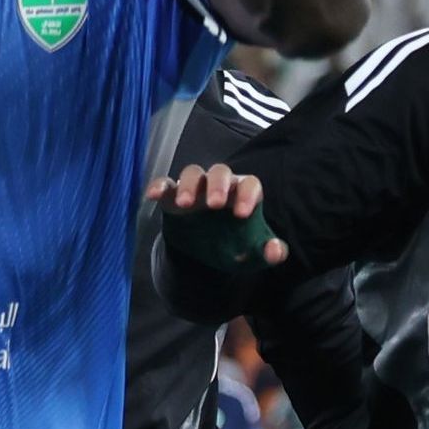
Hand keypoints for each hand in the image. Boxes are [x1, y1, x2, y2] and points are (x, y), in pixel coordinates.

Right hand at [150, 163, 283, 270]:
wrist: (205, 255)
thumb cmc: (234, 246)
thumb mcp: (254, 254)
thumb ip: (270, 252)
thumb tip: (275, 250)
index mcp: (243, 194)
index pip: (249, 183)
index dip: (247, 195)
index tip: (242, 215)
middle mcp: (220, 186)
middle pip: (220, 172)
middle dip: (218, 185)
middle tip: (215, 204)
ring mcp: (195, 189)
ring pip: (193, 173)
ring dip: (188, 185)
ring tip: (185, 204)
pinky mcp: (172, 196)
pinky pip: (165, 184)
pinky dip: (159, 185)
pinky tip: (153, 195)